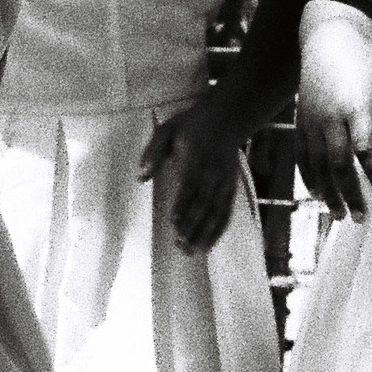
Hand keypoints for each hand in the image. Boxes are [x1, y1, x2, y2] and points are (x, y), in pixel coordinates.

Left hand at [140, 94, 251, 252]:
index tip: (173, 222)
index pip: (188, 185)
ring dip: (205, 233)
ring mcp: (223, 182)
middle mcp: (211, 173)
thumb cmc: (192, 125)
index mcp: (194, 159)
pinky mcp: (231, 188)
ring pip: (216, 212)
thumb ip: (153, 151)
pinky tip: (209, 245)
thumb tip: (141, 176)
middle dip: (192, 226)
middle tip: (180, 246)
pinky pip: (226, 212)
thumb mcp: (167, 129)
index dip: (182, 204)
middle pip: (203, 204)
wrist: (228, 119)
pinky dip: (219, 230)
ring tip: (193, 252)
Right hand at [293, 3, 371, 219]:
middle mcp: (329, 117)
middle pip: (337, 164)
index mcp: (355, 107)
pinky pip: (301, 155)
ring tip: (339, 215)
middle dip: (350, 193)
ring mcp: (311, 120)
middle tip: (362, 218)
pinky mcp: (300, 121)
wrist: (328, 36)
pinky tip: (317, 194)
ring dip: (328, 193)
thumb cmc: (365, 60)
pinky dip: (308, 177)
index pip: (364, 149)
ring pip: (316, 165)